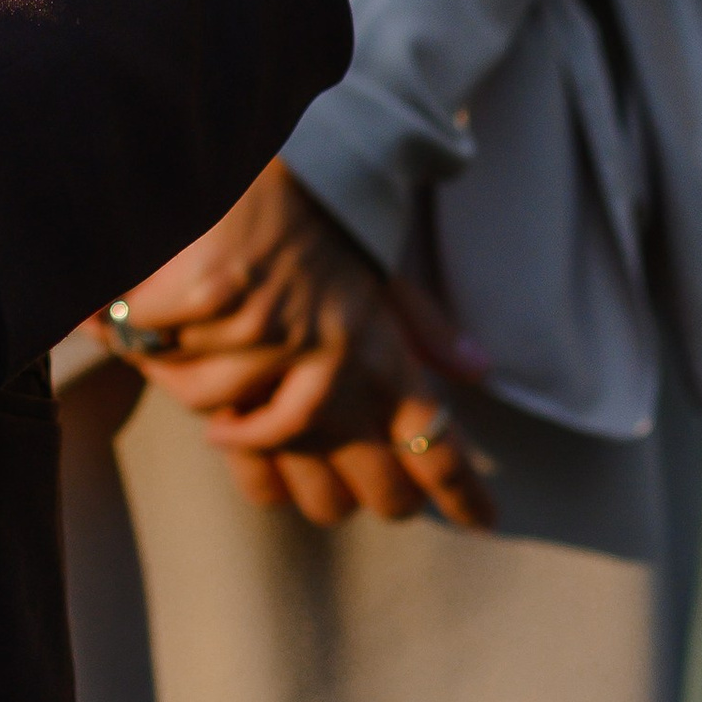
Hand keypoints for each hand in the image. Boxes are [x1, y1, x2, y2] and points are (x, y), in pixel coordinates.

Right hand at [112, 160, 494, 530]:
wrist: (216, 180)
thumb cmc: (298, 218)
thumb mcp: (369, 265)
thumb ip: (420, 323)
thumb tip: (477, 367)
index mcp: (382, 351)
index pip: (440, 446)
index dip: (465, 493)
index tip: (484, 520)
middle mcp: (338, 384)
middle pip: (384, 492)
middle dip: (387, 497)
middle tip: (376, 488)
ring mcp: (277, 397)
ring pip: (315, 496)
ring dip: (314, 484)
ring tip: (311, 460)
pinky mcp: (216, 394)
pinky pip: (251, 476)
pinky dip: (255, 469)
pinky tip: (248, 447)